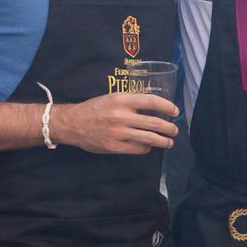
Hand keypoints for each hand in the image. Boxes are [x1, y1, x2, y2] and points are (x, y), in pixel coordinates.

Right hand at [54, 93, 179, 154]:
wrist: (72, 123)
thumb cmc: (94, 109)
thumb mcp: (112, 98)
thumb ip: (131, 101)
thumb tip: (153, 102)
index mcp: (121, 100)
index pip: (151, 101)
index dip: (167, 106)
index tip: (175, 111)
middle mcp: (121, 116)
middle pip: (155, 123)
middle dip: (169, 128)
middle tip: (175, 130)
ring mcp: (118, 132)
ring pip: (149, 138)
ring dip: (163, 141)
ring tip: (169, 142)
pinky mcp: (114, 146)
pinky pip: (138, 149)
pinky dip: (146, 148)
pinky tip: (148, 146)